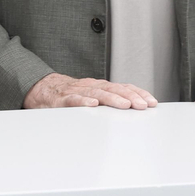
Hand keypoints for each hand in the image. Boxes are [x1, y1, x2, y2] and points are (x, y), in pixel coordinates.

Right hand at [24, 73, 157, 109]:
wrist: (42, 89)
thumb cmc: (70, 95)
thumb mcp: (93, 95)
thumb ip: (110, 100)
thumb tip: (135, 109)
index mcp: (100, 86)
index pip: (123, 87)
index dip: (138, 93)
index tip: (152, 102)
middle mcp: (90, 86)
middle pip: (113, 89)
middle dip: (130, 96)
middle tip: (142, 105)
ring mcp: (76, 91)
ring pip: (96, 93)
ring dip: (112, 99)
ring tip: (125, 105)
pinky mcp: (61, 99)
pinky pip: (73, 99)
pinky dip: (83, 101)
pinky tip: (92, 104)